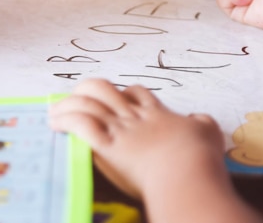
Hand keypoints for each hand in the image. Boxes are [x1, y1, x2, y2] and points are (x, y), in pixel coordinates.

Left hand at [48, 79, 227, 198]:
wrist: (187, 172)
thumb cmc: (199, 155)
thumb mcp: (208, 132)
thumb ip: (201, 123)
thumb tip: (198, 119)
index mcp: (156, 113)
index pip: (135, 92)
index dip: (123, 91)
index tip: (115, 97)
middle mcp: (134, 117)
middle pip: (104, 89)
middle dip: (86, 90)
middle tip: (76, 96)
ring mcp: (120, 130)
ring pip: (87, 104)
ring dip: (67, 105)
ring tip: (55, 110)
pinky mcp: (107, 146)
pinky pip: (81, 125)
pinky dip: (65, 121)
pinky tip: (55, 123)